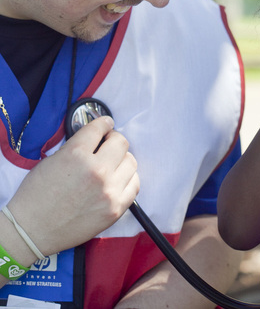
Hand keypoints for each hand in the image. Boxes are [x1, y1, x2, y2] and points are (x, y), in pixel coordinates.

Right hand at [6, 116, 139, 255]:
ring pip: (131, 162)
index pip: (99, 128)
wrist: (31, 231)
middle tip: (108, 144)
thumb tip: (96, 138)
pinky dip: (128, 179)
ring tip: (112, 164)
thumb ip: (77, 146)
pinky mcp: (116, 208)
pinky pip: (134, 184)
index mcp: (76, 155)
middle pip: (121, 142)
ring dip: (122, 159)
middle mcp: (96, 171)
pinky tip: (118, 180)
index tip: (106, 124)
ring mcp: (108, 191)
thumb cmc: (36, 196)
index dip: (104, 123)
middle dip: (114, 140)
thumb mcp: (52, 160)